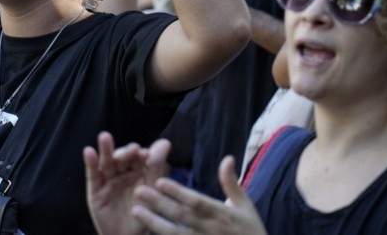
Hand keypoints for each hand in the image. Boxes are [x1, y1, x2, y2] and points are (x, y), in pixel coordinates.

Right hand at [84, 132, 169, 234]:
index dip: (140, 154)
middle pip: (121, 158)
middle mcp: (121, 173)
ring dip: (106, 150)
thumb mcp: (152, 192)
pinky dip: (91, 163)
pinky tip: (89, 152)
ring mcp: (107, 180)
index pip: (137, 158)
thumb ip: (156, 167)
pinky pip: (93, 175)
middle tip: (132, 151)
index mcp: (137, 172)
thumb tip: (165, 142)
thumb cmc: (142, 215)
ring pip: (107, 163)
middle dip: (125, 152)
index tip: (145, 154)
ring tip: (105, 137)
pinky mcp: (95, 190)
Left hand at [132, 156, 266, 234]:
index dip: (178, 192)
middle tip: (138, 191)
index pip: (196, 201)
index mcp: (221, 214)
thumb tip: (227, 158)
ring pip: (174, 234)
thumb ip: (232, 183)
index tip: (159, 181)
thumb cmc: (250, 231)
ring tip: (135, 211)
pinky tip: (145, 232)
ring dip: (153, 223)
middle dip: (159, 203)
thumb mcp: (245, 206)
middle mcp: (210, 229)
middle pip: (181, 216)